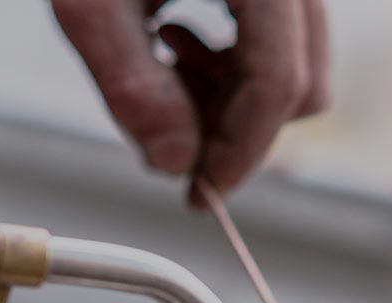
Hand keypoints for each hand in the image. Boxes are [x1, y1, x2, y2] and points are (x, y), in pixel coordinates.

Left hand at [52, 0, 328, 203]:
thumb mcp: (89, 1)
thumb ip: (129, 86)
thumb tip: (176, 164)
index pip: (280, 82)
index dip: (240, 152)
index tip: (199, 194)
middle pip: (302, 84)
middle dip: (235, 126)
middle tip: (167, 130)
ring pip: (297, 65)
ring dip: (231, 95)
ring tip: (164, 62)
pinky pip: (281, 38)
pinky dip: (234, 61)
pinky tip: (176, 37)